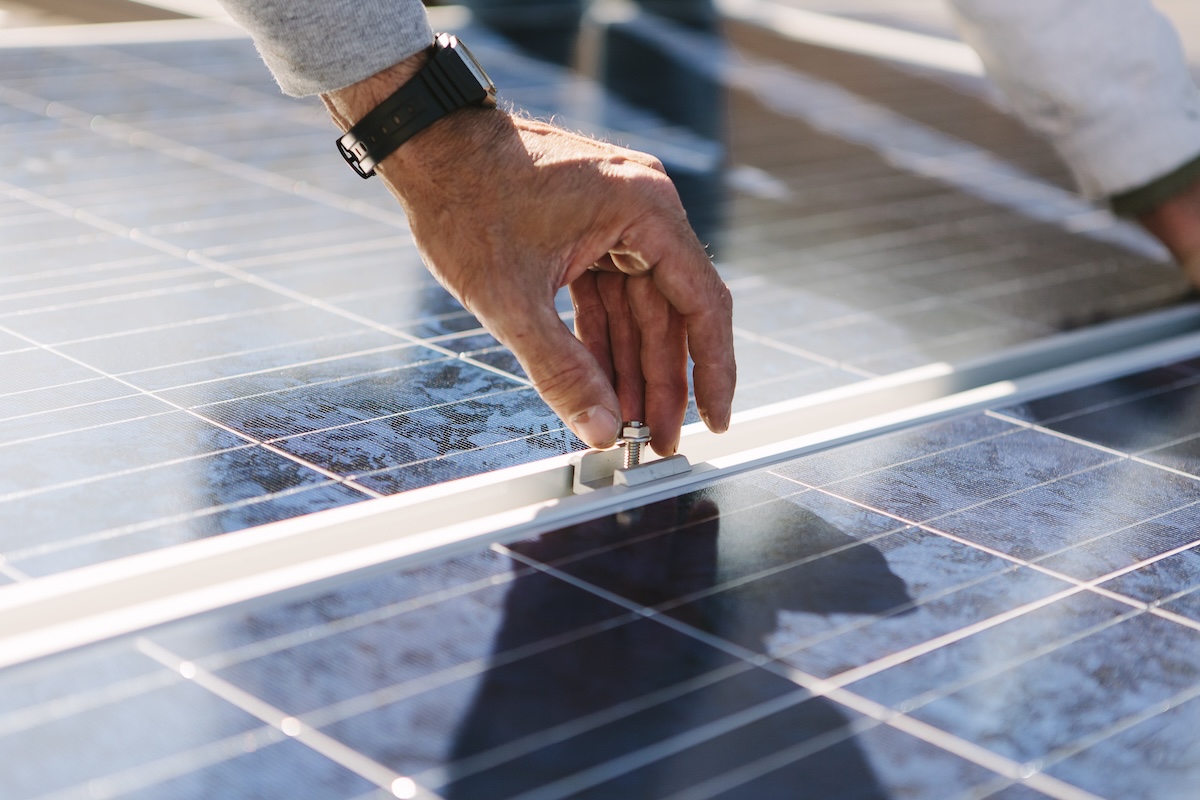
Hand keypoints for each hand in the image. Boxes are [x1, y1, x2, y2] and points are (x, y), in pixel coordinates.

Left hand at [323, 59, 734, 455]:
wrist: (424, 145)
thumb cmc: (463, 202)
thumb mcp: (512, 301)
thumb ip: (562, 371)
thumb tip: (602, 432)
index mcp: (644, 210)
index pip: (702, 304)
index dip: (712, 371)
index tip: (714, 420)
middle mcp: (644, 207)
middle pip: (670, 313)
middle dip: (661, 381)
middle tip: (656, 442)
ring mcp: (617, 215)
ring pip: (638, 309)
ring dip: (631, 366)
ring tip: (626, 425)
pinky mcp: (590, 226)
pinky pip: (609, 294)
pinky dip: (604, 339)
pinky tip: (603, 386)